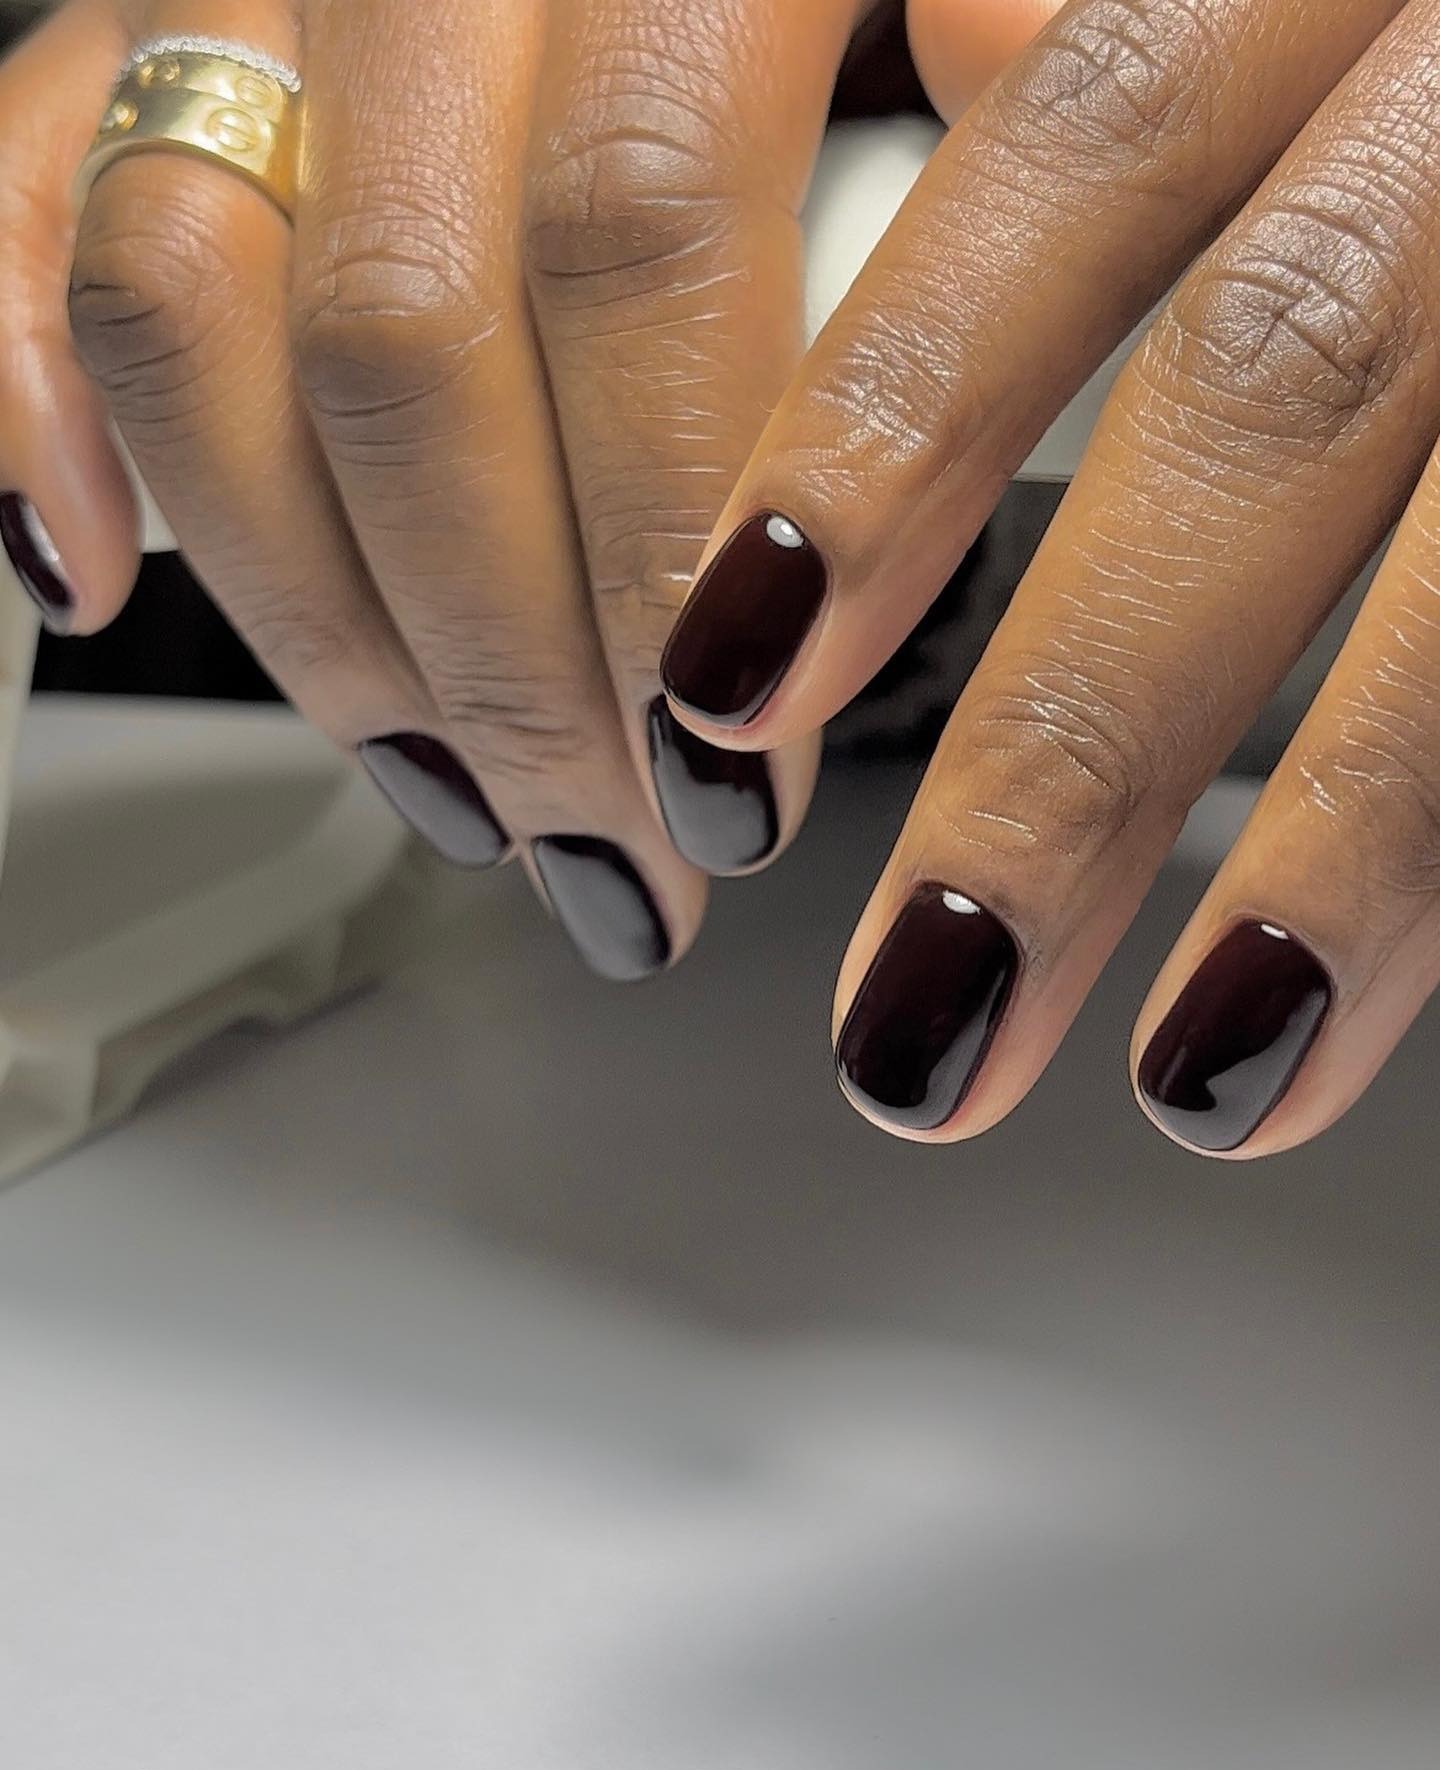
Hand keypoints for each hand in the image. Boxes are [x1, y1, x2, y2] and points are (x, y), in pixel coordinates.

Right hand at [0, 0, 937, 980]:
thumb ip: (995, 58)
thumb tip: (1050, 184)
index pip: (638, 240)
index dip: (669, 536)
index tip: (743, 762)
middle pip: (406, 341)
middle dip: (516, 660)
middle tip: (635, 843)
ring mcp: (257, 2)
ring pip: (195, 320)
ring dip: (324, 618)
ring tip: (469, 800)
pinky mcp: (125, 51)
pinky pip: (28, 210)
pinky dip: (33, 410)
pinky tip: (100, 573)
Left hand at [662, 0, 1439, 1155]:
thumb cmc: (1415, 118)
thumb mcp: (1298, 13)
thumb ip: (1143, 97)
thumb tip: (929, 165)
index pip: (1070, 159)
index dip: (882, 428)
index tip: (726, 682)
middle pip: (1273, 390)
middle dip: (1073, 736)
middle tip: (918, 1010)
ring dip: (1348, 847)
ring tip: (1193, 1077)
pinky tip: (1362, 1014)